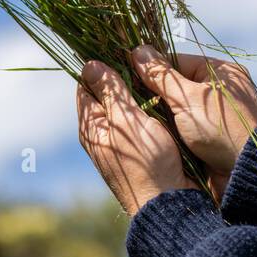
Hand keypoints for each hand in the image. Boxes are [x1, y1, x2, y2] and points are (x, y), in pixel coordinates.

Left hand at [76, 60, 196, 215]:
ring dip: (139, 94)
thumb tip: (90, 65)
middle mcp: (101, 135)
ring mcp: (120, 145)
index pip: (86, 85)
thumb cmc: (148, 162)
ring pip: (125, 109)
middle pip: (106, 96)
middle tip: (143, 62)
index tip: (121, 51)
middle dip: (123, 78)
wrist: (170, 204)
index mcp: (91, 126)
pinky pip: (140, 123)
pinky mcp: (139, 152)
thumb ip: (111, 93)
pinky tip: (164, 103)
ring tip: (155, 79)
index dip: (101, 66)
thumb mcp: (128, 121)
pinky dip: (149, 110)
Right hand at [129, 45, 256, 200]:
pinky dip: (170, 127)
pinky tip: (154, 131)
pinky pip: (184, 124)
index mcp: (222, 72)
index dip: (151, 69)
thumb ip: (160, 76)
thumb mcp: (187, 98)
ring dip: (160, 113)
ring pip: (177, 106)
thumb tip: (137, 50)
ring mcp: (217, 113)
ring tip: (139, 117)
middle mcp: (220, 88)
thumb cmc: (220, 129)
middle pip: (176, 84)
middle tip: (132, 101)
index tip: (128, 77)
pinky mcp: (212, 134)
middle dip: (154, 93)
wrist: (246, 173)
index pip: (177, 61)